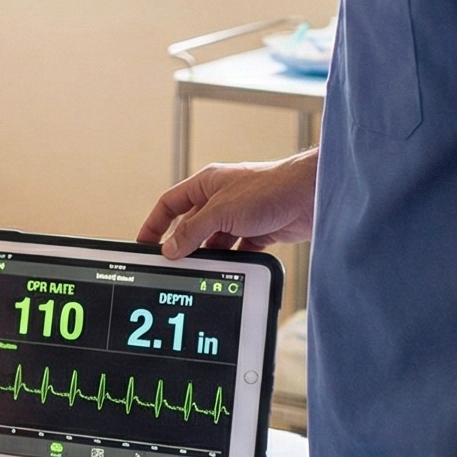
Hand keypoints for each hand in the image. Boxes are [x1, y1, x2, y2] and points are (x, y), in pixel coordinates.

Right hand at [138, 150, 317, 256]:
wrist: (311, 196)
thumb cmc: (270, 188)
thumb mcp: (221, 211)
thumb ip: (193, 231)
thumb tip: (171, 249)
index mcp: (207, 183)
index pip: (171, 203)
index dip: (155, 223)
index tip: (145, 243)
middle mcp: (222, 198)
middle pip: (192, 225)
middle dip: (183, 245)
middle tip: (172, 266)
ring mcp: (241, 216)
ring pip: (215, 241)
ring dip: (208, 256)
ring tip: (199, 274)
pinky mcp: (259, 232)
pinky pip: (238, 251)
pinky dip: (232, 262)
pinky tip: (228, 272)